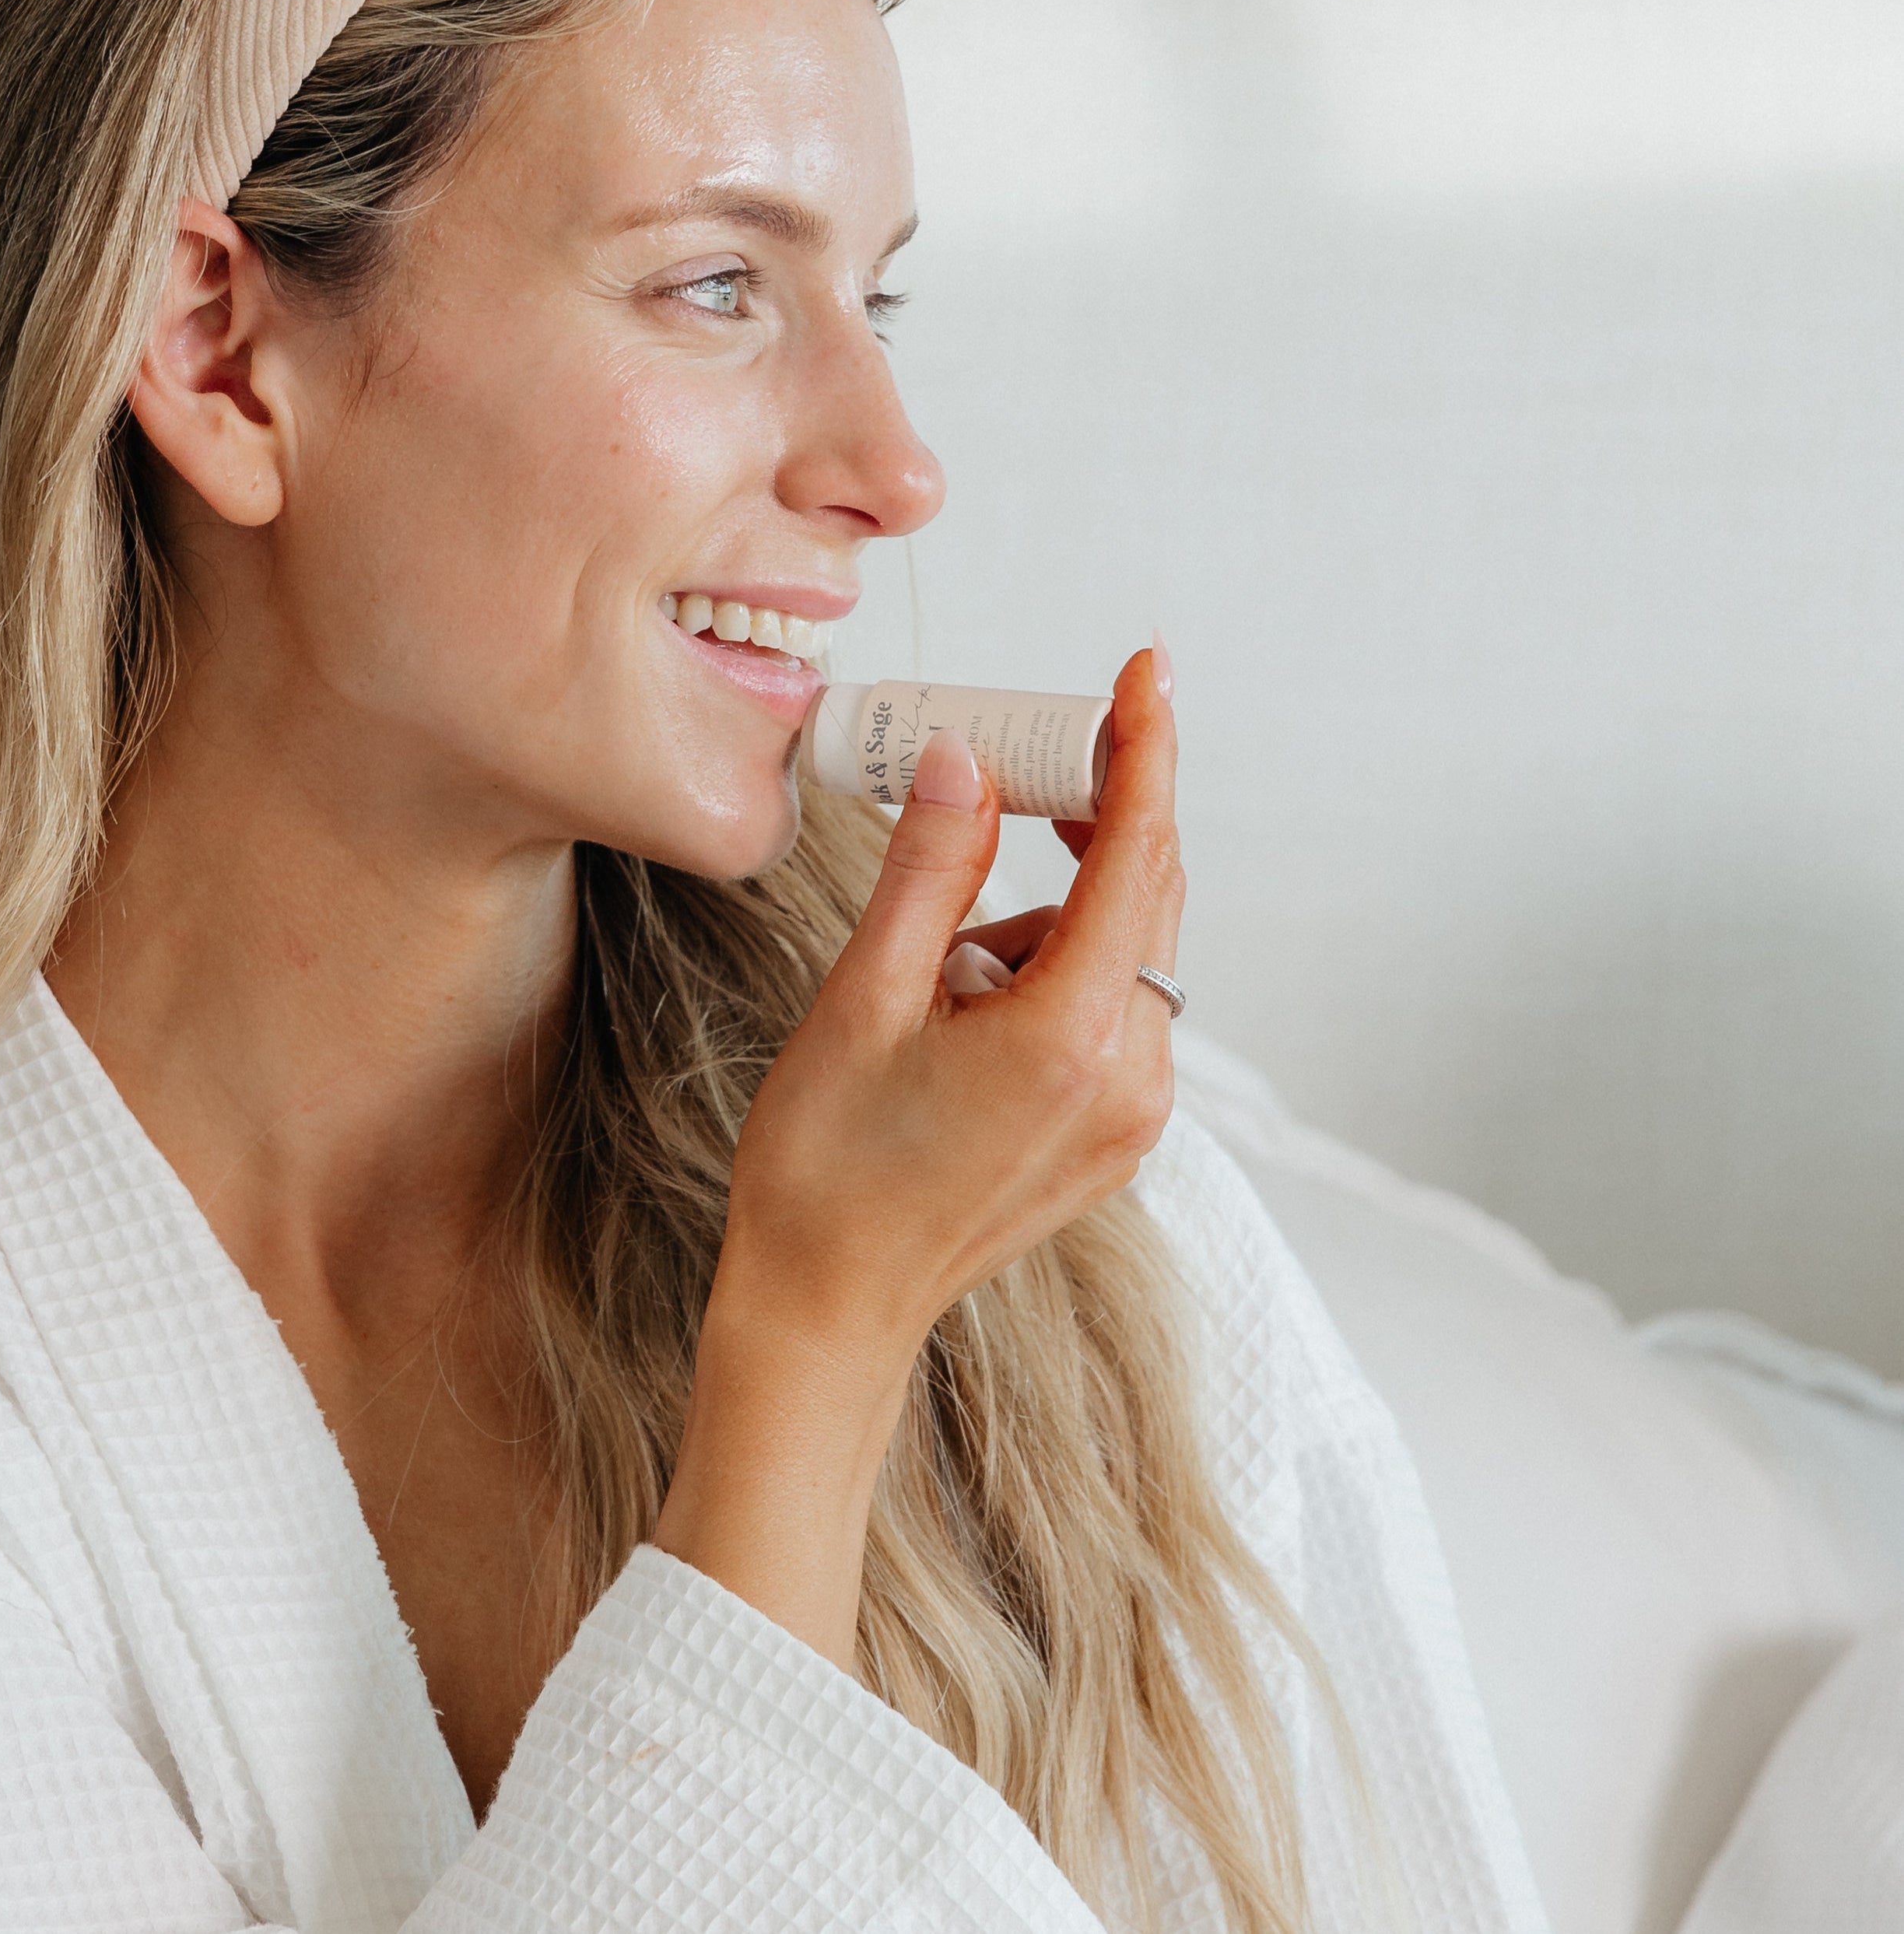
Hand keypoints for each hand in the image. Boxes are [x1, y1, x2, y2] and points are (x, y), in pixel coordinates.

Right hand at [723, 642, 1181, 1354]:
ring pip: (1121, 947)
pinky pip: (1108, 1003)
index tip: (1148, 670)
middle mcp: (1131, 1076)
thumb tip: (973, 763)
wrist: (829, 1305)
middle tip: (1007, 764)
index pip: (1137, 855)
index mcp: (1073, 1038)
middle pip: (1144, 892)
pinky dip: (1051, 967)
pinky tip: (961, 1003)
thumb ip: (930, 870)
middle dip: (1089, 811)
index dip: (1145, 749)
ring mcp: (1133, 1112)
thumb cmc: (828, 1166)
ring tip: (929, 974)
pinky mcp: (1115, 1130)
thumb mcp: (862, 998)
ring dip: (1046, 911)